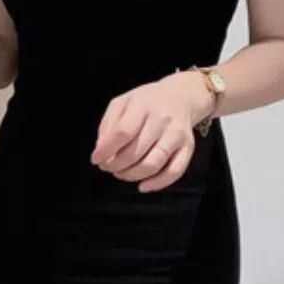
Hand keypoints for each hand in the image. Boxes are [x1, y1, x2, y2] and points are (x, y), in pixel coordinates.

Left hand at [90, 72, 210, 193]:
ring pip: (153, 164)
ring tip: (121, 174)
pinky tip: (143, 186)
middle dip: (116, 165)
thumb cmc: (146, 102)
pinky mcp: (188, 147)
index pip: (123, 132)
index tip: (96, 159)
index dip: (106, 150)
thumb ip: (108, 124)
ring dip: (132, 175)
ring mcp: (177, 135)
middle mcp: (162, 120)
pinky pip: (174, 171)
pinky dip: (157, 183)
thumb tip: (101, 149)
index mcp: (143, 106)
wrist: (180, 97)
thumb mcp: (122, 102)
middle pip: (135, 151)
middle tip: (108, 167)